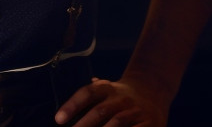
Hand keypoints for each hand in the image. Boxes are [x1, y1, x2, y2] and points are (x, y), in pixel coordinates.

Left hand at [53, 77, 168, 126]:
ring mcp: (136, 111)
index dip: (72, 105)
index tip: (58, 119)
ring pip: (116, 123)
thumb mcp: (105, 89)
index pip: (87, 93)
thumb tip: (63, 113)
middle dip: (83, 125)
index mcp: (107, 88)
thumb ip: (88, 98)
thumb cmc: (120, 96)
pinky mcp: (150, 123)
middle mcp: (121, 98)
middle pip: (99, 111)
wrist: (152, 91)